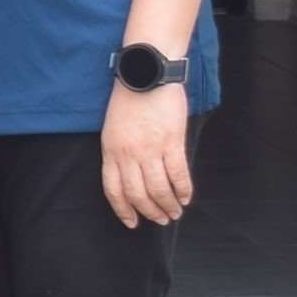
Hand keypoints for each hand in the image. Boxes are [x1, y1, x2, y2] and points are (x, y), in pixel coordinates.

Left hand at [102, 79, 194, 225]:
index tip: (132, 222)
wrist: (145, 74)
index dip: (123, 210)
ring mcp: (150, 149)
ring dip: (168, 205)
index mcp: (110, 150)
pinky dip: (184, 190)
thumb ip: (119, 152)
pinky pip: (178, 174)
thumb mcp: (112, 127)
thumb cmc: (128, 98)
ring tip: (175, 212)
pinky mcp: (171, 142)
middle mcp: (128, 154)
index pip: (113, 189)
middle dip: (150, 212)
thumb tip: (131, 177)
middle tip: (161, 220)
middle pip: (138, 194)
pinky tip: (186, 197)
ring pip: (159, 189)